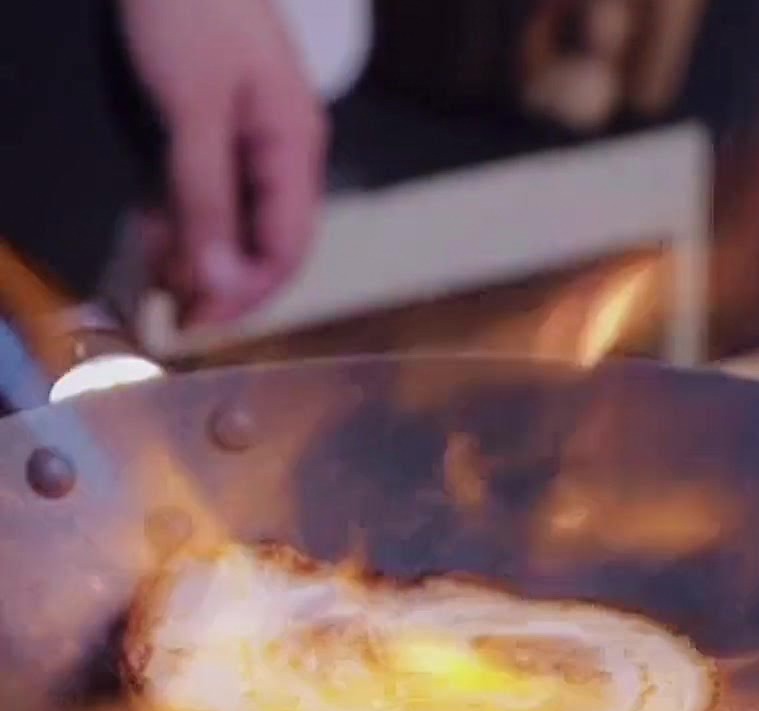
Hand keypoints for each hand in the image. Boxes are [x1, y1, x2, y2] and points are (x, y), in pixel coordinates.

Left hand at [117, 0, 327, 326]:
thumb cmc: (191, 13)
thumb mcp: (195, 111)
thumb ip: (207, 198)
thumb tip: (217, 283)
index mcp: (296, 148)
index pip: (286, 250)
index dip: (247, 295)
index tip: (200, 324)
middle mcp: (284, 153)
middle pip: (263, 243)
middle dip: (220, 282)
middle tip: (171, 309)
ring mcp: (253, 140)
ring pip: (235, 222)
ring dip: (198, 254)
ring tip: (156, 274)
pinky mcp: (221, 128)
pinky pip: (213, 192)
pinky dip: (185, 218)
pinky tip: (156, 233)